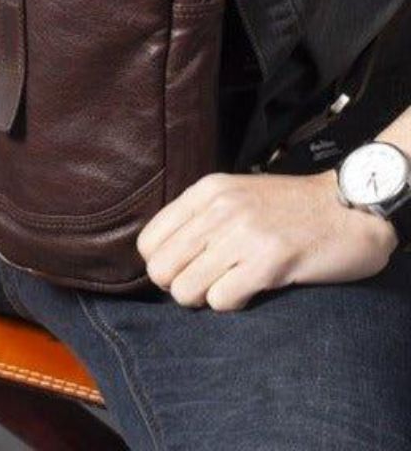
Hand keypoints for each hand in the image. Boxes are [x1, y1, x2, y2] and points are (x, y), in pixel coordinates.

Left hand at [137, 170, 398, 311]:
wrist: (348, 209)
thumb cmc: (286, 208)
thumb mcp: (233, 195)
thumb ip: (197, 218)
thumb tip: (159, 258)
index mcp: (205, 191)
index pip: (148, 242)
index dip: (161, 265)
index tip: (185, 268)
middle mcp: (219, 209)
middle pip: (161, 269)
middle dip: (178, 286)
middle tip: (205, 284)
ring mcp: (243, 234)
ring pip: (185, 289)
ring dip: (204, 298)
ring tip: (229, 286)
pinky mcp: (269, 261)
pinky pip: (221, 299)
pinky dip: (231, 303)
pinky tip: (250, 290)